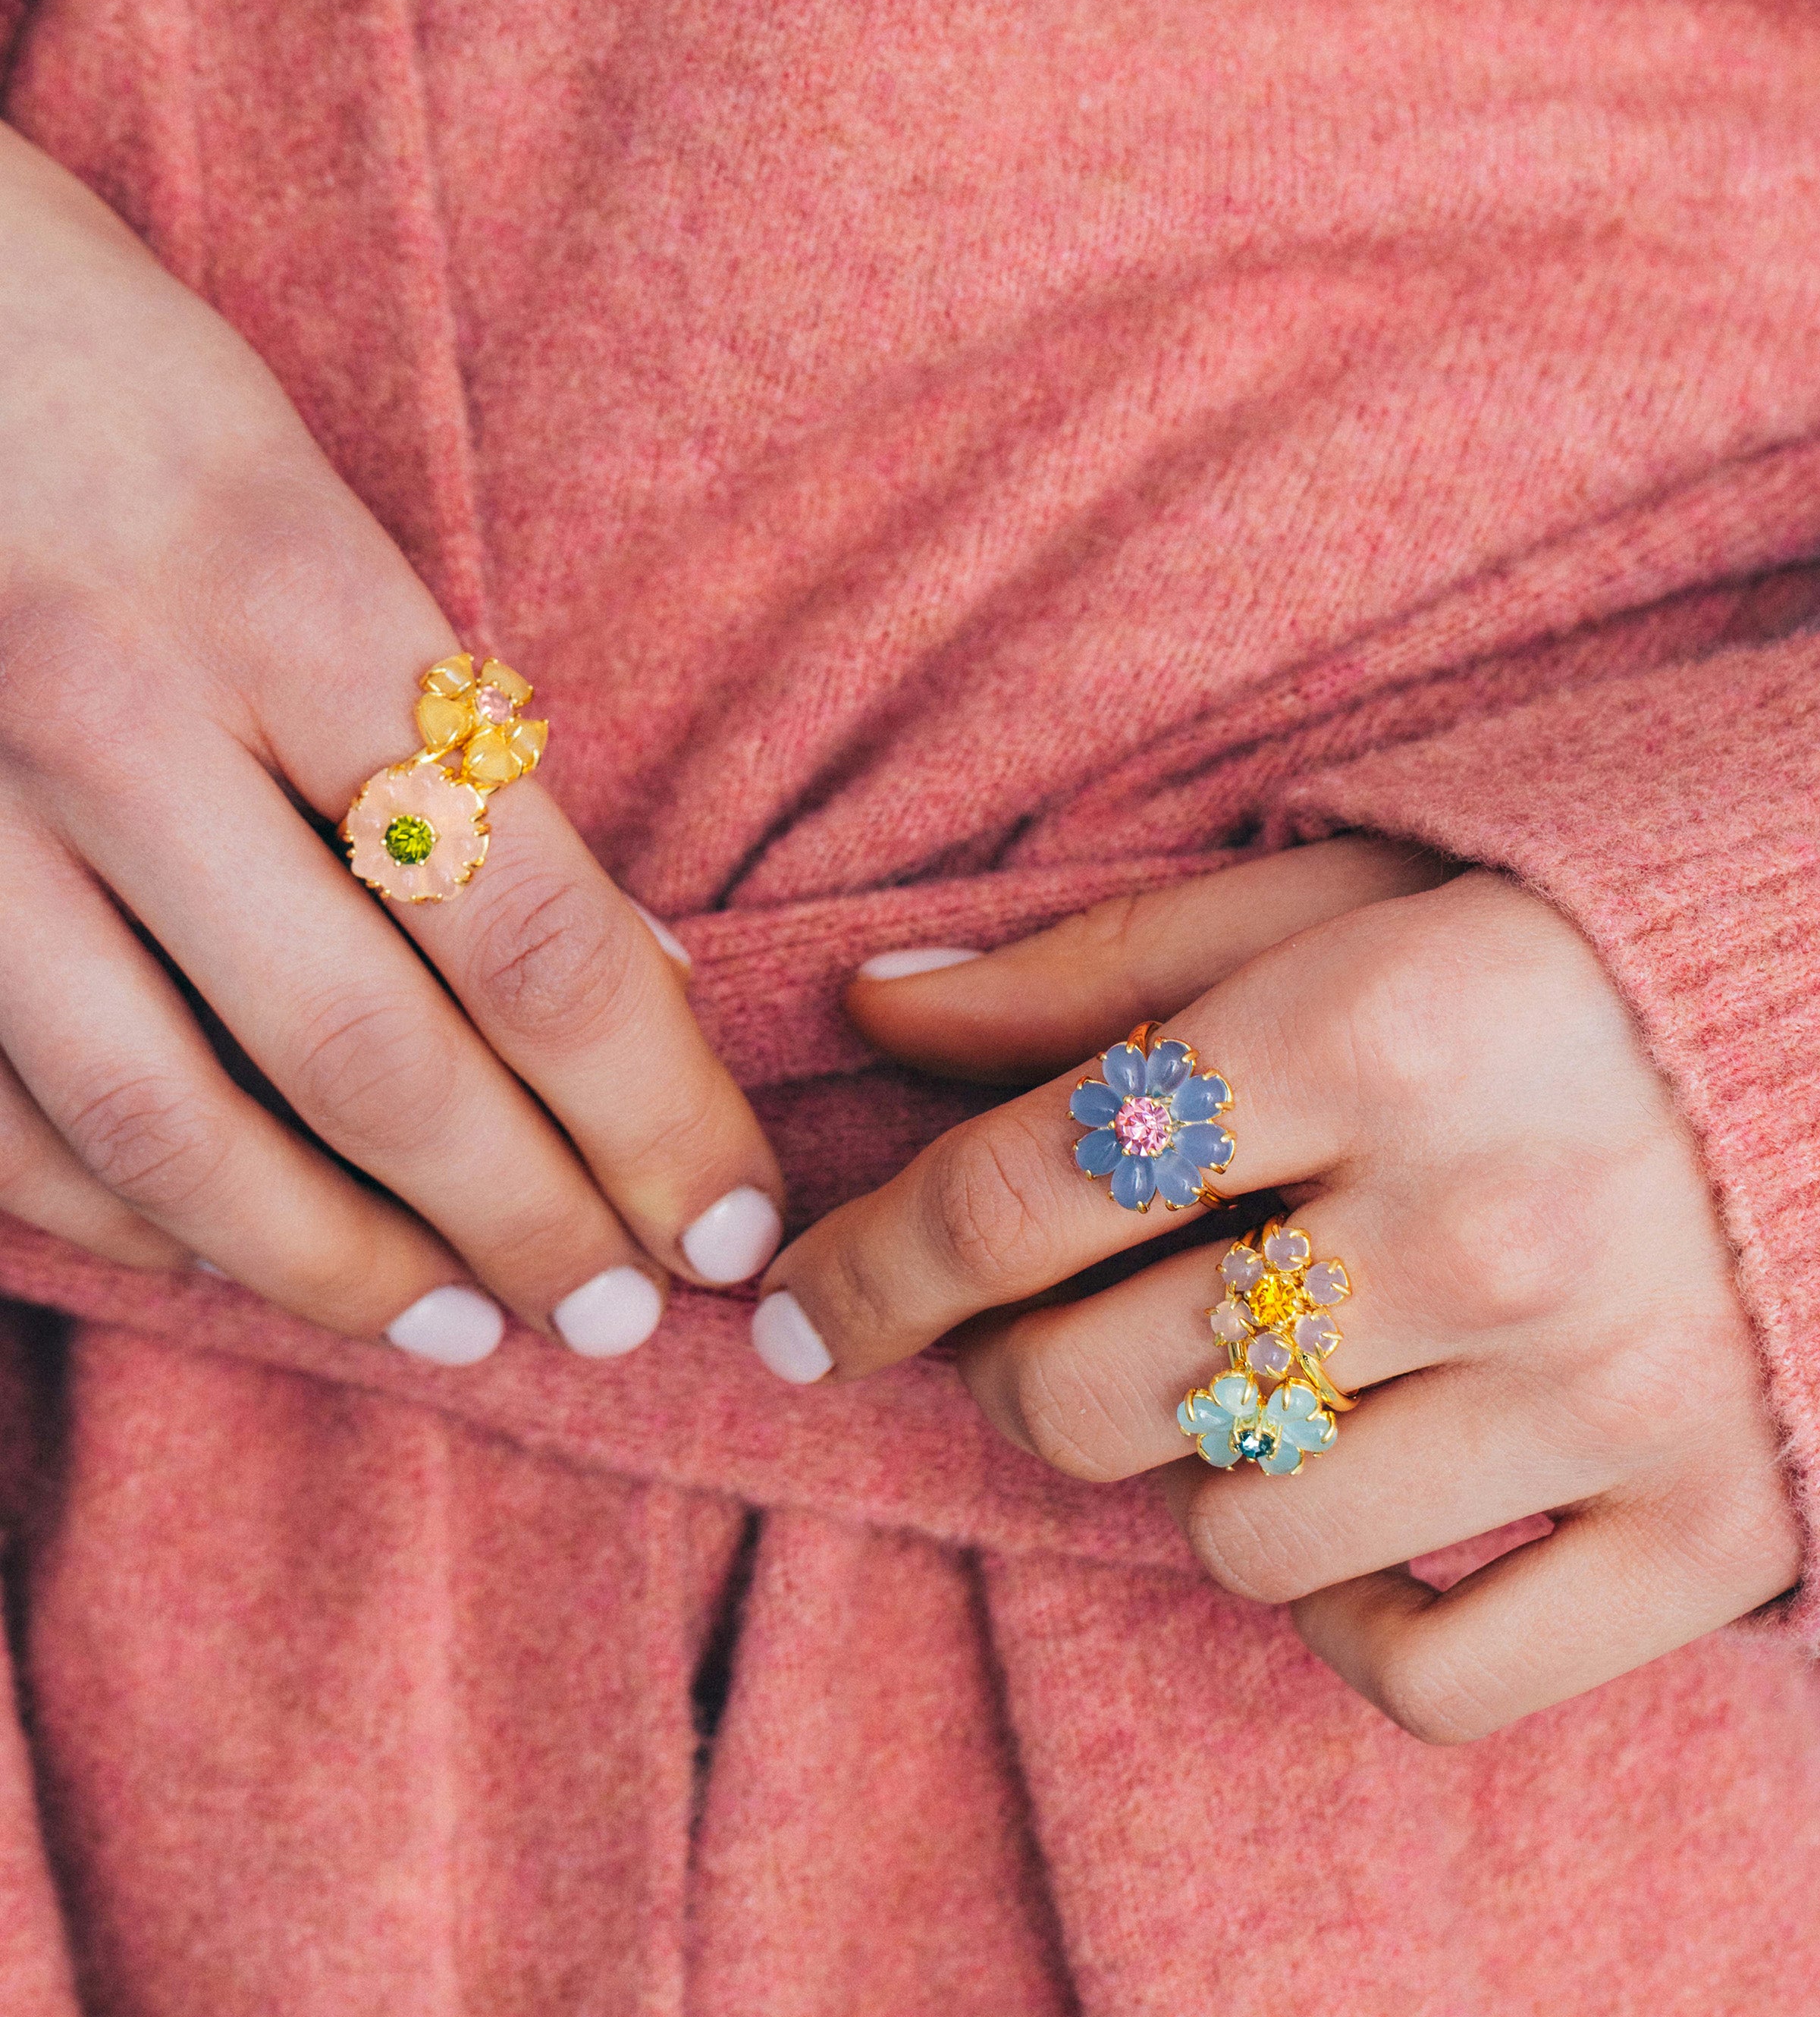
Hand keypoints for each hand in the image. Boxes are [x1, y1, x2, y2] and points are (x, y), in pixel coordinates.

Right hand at [0, 126, 783, 1359]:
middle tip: (618, 1315)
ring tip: (464, 1332)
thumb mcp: (314, 504)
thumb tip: (619, 964)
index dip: (652, 1107)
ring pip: (171, 1126)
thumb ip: (455, 737)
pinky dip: (139, 1220)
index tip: (727, 1219)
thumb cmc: (111, 380)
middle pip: (371, 1056)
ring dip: (342, 1266)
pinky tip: (246, 1261)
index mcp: (284, 591)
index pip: (526, 924)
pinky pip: (8, 1119)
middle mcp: (115, 713)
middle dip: (526, 1219)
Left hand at [755, 838, 1800, 1738]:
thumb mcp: (1331, 902)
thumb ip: (1091, 967)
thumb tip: (869, 1012)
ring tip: (1226, 1380)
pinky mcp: (1707, 1527)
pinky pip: (1433, 1676)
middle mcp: (1488, 1222)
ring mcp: (1607, 1394)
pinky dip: (1346, 1620)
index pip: (1019, 1194)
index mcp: (1375, 1032)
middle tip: (1022, 1328)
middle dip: (999, 1372)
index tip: (796, 1312)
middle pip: (1092, 1391)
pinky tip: (1350, 1508)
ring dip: (1180, 1473)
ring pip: (1242, 1538)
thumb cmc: (1560, 945)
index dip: (864, 1269)